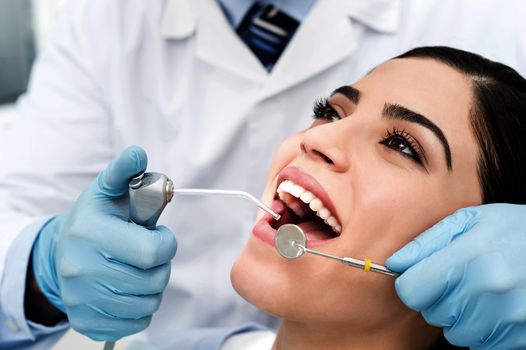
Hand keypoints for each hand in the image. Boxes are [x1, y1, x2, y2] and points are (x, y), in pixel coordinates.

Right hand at [31, 146, 176, 340]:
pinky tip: (129, 289)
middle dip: (160, 264)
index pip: (153, 251)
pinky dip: (141, 307)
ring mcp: (82, 300)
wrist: (60, 253)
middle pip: (154, 280)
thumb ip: (125, 172)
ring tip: (138, 269)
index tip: (158, 235)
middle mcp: (82, 269)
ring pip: (149, 303)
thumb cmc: (94, 220)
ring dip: (153, 286)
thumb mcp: (107, 191)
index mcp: (91, 234)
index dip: (166, 243)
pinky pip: (136, 322)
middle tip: (148, 253)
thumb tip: (138, 154)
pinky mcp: (87, 321)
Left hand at [386, 204, 525, 349]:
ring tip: (479, 292)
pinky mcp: (521, 336)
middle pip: (431, 313)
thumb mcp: (471, 221)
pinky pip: (480, 345)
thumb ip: (428, 242)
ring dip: (459, 317)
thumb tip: (394, 263)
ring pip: (454, 333)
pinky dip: (482, 330)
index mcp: (472, 255)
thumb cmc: (514, 230)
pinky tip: (495, 307)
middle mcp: (491, 288)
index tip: (421, 277)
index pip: (412, 290)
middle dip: (437, 298)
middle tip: (460, 279)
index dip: (411, 283)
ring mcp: (509, 316)